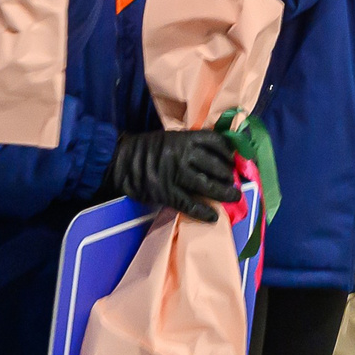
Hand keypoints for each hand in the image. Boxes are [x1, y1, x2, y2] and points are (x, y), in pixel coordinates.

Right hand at [108, 128, 240, 221]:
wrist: (119, 162)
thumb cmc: (145, 149)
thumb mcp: (169, 138)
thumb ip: (189, 145)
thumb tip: (214, 157)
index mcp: (184, 138)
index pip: (215, 141)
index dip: (228, 152)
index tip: (234, 159)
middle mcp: (183, 155)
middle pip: (215, 165)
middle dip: (229, 175)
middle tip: (235, 182)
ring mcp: (175, 174)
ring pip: (207, 186)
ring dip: (224, 193)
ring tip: (234, 196)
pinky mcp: (166, 193)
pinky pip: (190, 204)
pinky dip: (204, 212)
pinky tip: (214, 216)